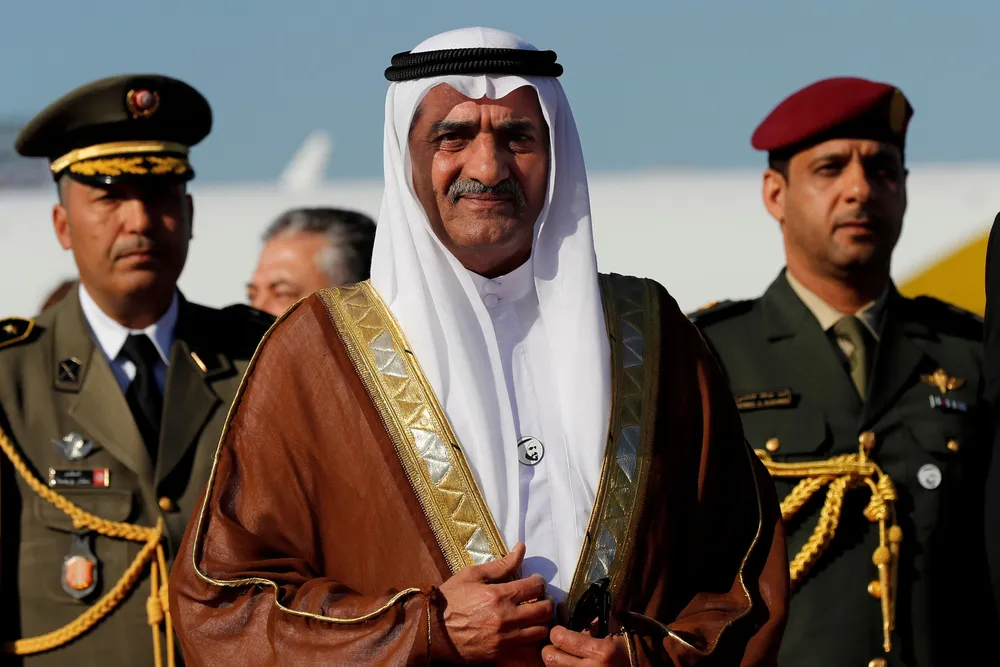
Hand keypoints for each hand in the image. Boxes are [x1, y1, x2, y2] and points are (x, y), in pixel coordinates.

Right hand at [438, 541, 553, 662]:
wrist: (431, 630)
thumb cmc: (451, 599)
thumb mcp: (472, 575)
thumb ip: (501, 564)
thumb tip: (521, 548)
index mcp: (498, 595)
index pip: (535, 586)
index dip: (539, 582)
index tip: (534, 582)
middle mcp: (505, 618)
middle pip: (544, 610)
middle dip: (546, 601)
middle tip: (538, 598)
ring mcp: (504, 639)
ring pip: (540, 631)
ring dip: (541, 621)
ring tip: (533, 615)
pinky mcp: (500, 655)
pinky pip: (528, 649)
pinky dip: (531, 639)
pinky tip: (524, 631)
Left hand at [541, 625, 629, 665]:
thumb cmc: (630, 647)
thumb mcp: (613, 631)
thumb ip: (591, 625)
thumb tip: (565, 614)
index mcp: (601, 652)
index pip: (561, 639)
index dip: (556, 632)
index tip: (558, 630)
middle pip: (551, 659)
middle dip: (549, 649)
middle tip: (556, 646)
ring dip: (556, 664)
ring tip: (563, 658)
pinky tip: (570, 665)